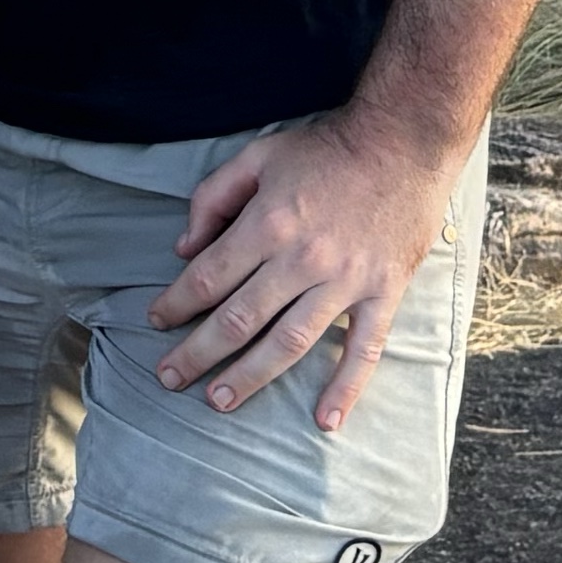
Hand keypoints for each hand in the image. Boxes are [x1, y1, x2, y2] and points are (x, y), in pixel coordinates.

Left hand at [151, 109, 463, 433]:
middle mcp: (302, 259)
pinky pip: (364, 349)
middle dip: (198, 353)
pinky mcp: (383, 293)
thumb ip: (214, 197)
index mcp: (267, 223)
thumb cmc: (327, 148)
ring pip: (290, 342)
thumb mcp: (258, 154)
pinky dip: (345, 387)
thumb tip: (184, 247)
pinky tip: (326, 421)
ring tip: (220, 402)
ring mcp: (346, 281)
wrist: (405, 141)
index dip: (176, 303)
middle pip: (240, 318)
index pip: (209, 277)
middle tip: (170, 378)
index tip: (156, 321)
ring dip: (252, 376)